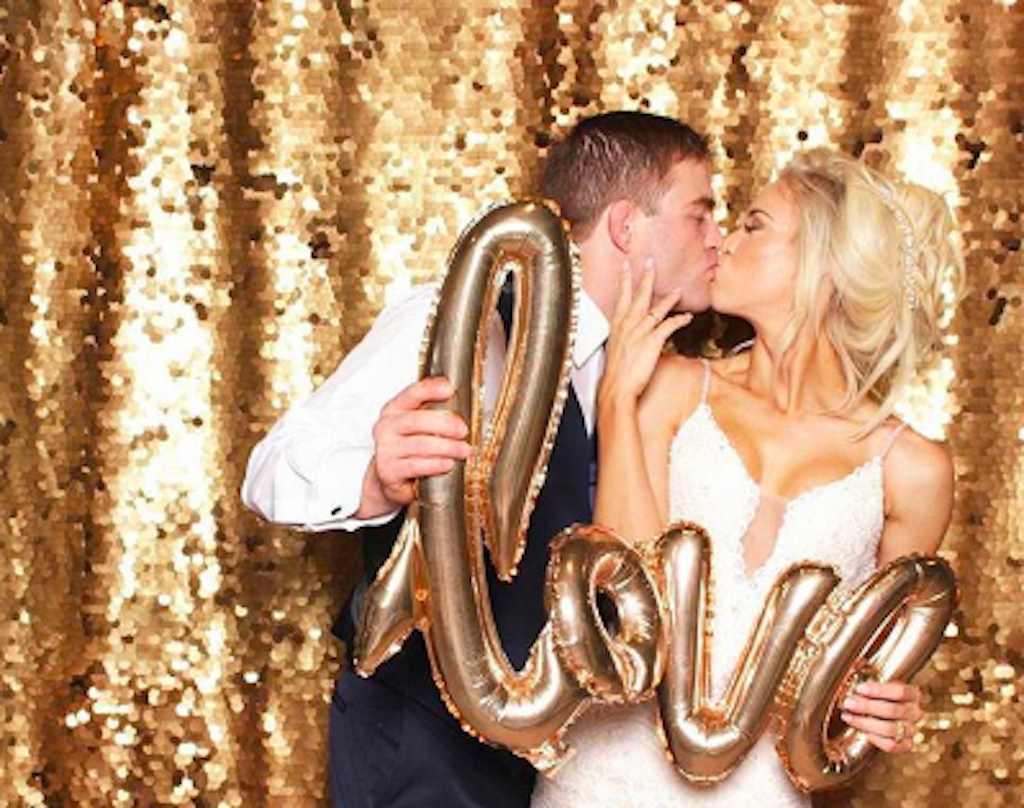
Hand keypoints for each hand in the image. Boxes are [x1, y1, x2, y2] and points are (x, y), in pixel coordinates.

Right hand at [357, 377, 470, 517]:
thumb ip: (434, 412)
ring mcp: (385, 449)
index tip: (449, 389)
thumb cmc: (410, 449)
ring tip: (464, 450)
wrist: (392, 479)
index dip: (431, 389)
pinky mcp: (388, 471)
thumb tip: (463, 404)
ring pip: (421, 445)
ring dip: (448, 447)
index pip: (412, 394)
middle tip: (463, 431)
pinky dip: (436, 465)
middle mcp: (386, 427)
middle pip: (418, 420)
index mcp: (394, 409)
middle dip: (446, 425)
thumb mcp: (419, 427)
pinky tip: (449, 464)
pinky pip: (417, 466)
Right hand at [599, 259, 691, 412]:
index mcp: (617, 327)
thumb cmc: (614, 374)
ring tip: (678, 289)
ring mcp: (639, 333)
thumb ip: (623, 339)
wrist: (616, 389)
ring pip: (655, 309)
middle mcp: (627, 326)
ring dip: (668, 298)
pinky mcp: (651, 342)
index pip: (621, 298)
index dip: (625, 281)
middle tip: (650, 263)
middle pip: (638, 296)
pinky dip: (678, 320)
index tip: (626, 267)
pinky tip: (687, 317)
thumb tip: (628, 337)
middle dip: (645, 278)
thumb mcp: (614, 351)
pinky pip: (668, 326)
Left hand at [840, 680, 922, 752]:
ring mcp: (911, 730)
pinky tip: (860, 729)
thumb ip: (869, 684)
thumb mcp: (877, 686)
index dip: (879, 690)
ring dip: (865, 723)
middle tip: (849, 703)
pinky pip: (890, 745)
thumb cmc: (878, 697)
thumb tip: (852, 684)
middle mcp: (914, 712)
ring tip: (848, 716)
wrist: (883, 716)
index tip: (859, 688)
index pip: (901, 692)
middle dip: (867, 706)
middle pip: (893, 710)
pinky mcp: (905, 745)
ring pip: (890, 729)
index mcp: (912, 694)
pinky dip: (873, 737)